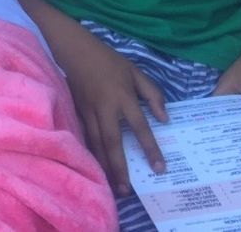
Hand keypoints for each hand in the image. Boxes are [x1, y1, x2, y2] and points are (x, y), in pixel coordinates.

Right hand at [57, 31, 168, 194]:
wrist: (76, 51)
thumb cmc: (109, 61)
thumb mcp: (136, 72)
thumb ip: (152, 94)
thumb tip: (164, 119)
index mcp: (124, 98)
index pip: (140, 127)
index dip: (150, 149)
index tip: (159, 168)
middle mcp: (106, 108)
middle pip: (113, 143)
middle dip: (119, 167)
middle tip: (127, 190)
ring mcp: (89, 111)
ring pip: (97, 143)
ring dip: (105, 165)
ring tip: (113, 185)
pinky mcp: (78, 112)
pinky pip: (87, 137)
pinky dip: (92, 153)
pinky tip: (96, 166)